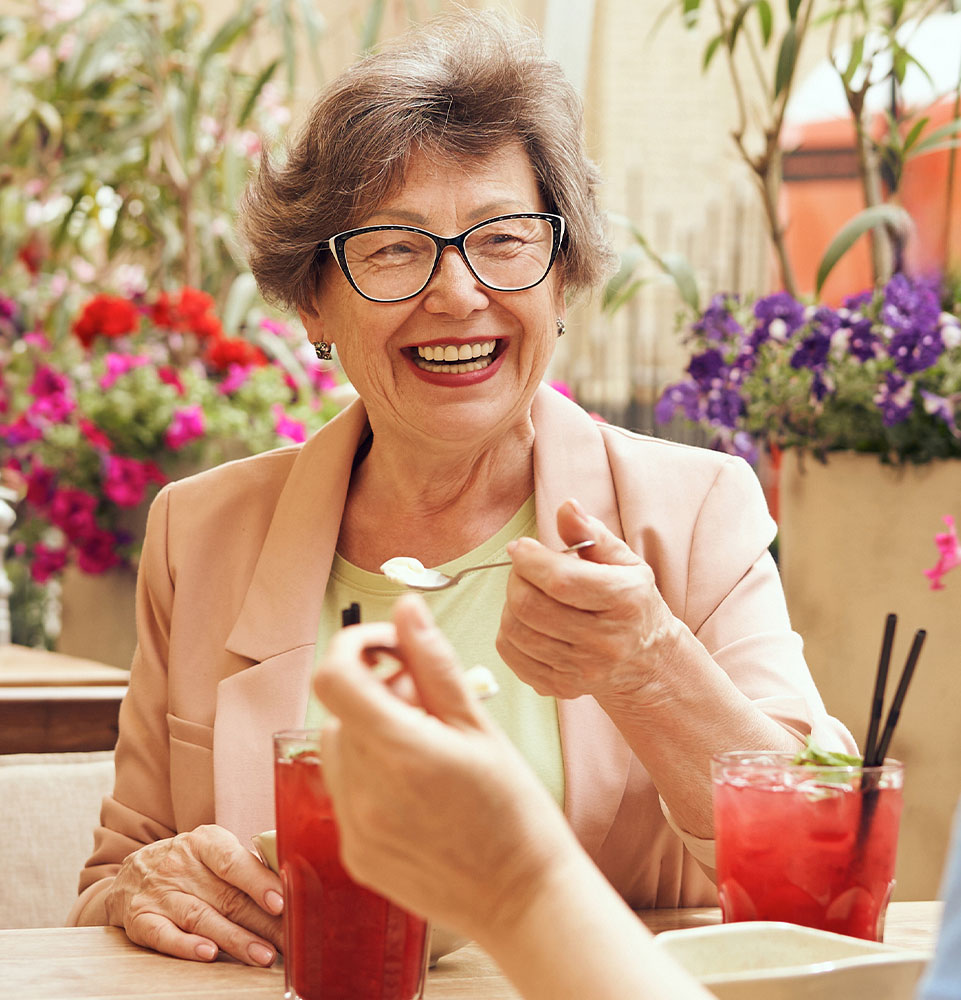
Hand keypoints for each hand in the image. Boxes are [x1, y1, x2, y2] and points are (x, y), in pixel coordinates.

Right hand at [103, 824, 283, 964]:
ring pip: (201, 918)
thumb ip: (244, 866)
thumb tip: (287, 887)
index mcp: (203, 841)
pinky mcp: (140, 919)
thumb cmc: (188, 864)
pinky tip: (210, 955)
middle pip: (226, 897)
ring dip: (235, 940)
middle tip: (286, 940)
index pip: (233, 861)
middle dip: (261, 922)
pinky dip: (187, 946)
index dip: (258, 882)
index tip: (281, 902)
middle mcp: (179, 865)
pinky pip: (164, 935)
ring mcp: (158, 893)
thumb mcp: (212, 850)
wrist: (130, 873)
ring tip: (262, 955)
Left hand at [313, 596, 580, 940]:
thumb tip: (407, 607)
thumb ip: (434, 663)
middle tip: (429, 702)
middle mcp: (365, 792)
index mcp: (400, 751)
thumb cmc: (514, 811)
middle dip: (378, 692)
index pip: (336, 676)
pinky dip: (371, 776)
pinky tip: (417, 788)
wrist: (523, 898)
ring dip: (371, 733)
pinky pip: (346, 793)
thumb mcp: (480, 726)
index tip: (389, 647)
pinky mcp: (356, 855)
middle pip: (342, 711)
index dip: (355, 647)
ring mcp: (355, 828)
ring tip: (426, 747)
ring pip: (340, 750)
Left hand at [496, 498, 681, 702]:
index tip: (520, 547)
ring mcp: (583, 669)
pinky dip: (509, 633)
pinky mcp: (562, 688)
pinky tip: (528, 621)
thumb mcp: (623, 561)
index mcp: (625, 600)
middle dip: (516, 578)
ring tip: (528, 593)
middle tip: (524, 569)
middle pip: (530, 606)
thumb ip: (591, 533)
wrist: (646, 659)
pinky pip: (512, 655)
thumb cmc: (631, 600)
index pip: (561, 581)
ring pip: (516, 631)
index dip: (530, 559)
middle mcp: (607, 641)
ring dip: (510, 605)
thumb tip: (566, 508)